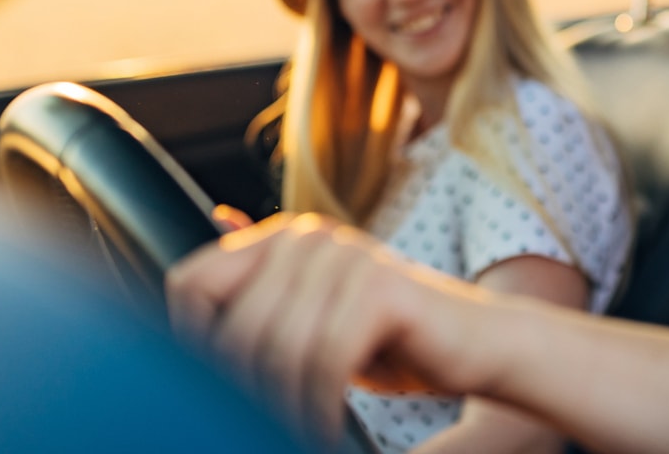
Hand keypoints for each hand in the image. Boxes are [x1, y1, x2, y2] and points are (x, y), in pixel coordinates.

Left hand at [165, 213, 496, 443]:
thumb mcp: (312, 326)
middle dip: (240, 388)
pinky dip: (317, 406)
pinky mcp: (379, 287)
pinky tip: (321, 427)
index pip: (190, 284)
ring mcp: (344, 255)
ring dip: (279, 405)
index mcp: (281, 239)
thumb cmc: (390, 341)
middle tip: (253, 426)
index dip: (189, 344)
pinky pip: (323, 358)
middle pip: (234, 324)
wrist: (479, 345)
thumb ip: (260, 307)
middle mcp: (307, 236)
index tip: (210, 393)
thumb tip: (189, 301)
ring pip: (277, 347)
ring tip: (289, 432)